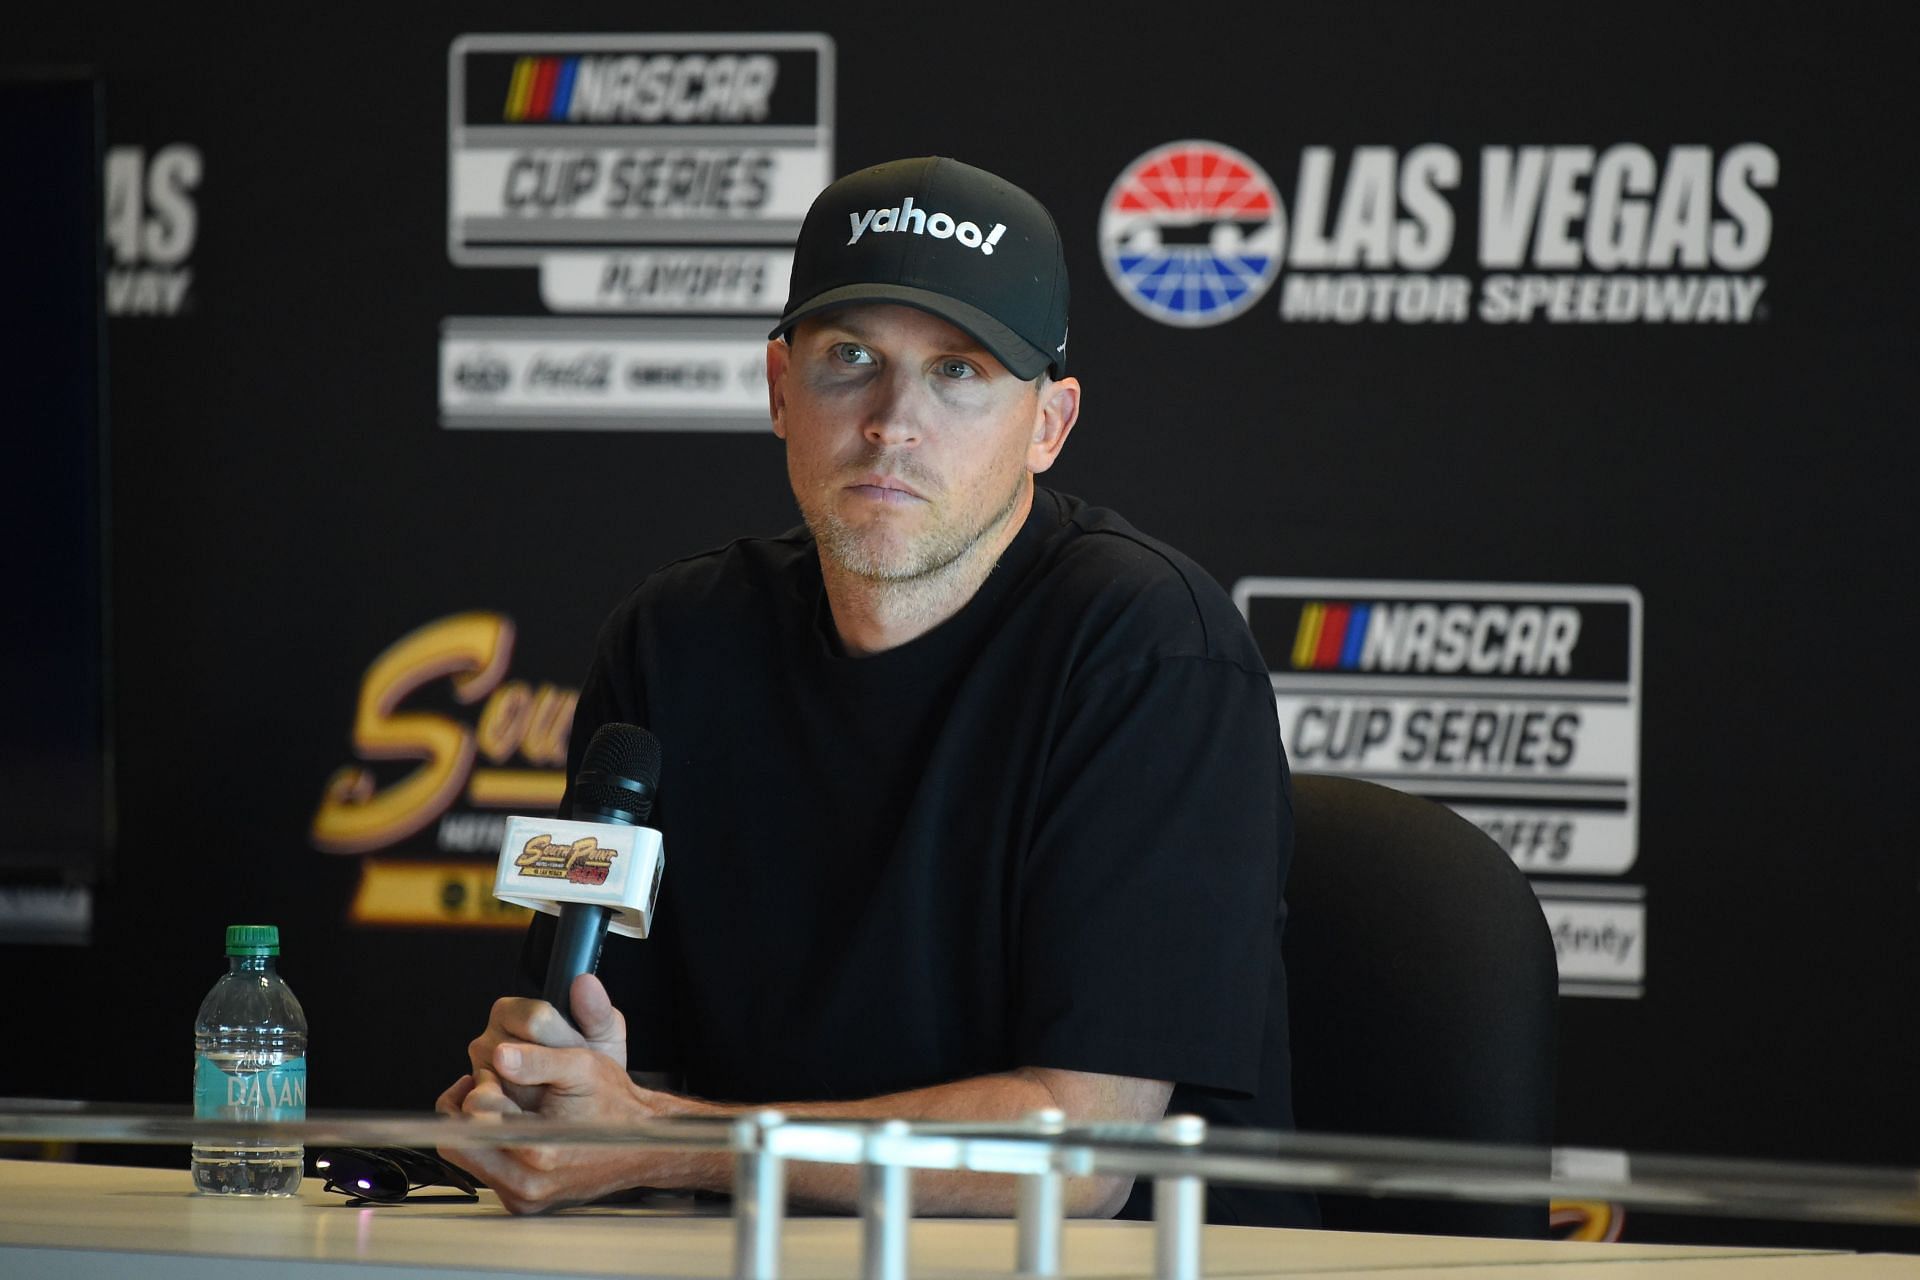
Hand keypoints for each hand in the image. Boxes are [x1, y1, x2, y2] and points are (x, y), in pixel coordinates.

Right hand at [435, 974, 628, 1116]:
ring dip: (541, 1093)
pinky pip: (499, 1110)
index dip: (564, 1039)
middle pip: (520, 1052)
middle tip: (567, 1075)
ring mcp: (479, 1076)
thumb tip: (584, 981)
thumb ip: (596, 1010)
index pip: (536, 1019)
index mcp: (509, 1012)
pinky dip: (525, 1113)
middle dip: (554, 1066)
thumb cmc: (591, 1064)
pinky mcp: (479, 1108)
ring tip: (555, 1092)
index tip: (577, 1050)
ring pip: (510, 1084)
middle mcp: (486, 1042)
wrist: (587, 1107)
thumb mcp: (603, 1035)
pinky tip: (541, 1112)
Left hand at [435, 975, 706, 1212]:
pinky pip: (486, 1174)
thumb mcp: (583, 1065)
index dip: (479, 1085)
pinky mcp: (524, 1204)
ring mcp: (524, 1197)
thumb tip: (500, 1056)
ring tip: (503, 1104)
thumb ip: (538, 1059)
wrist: (643, 1143)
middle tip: (494, 1086)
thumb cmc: (614, 1104)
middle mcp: (527, 1182)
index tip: (498, 1073)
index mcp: (538, 1149)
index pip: (472, 1115)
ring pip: (467, 1159)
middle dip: (469, 1108)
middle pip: (458, 1142)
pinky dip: (490, 1147)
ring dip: (476, 1128)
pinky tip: (513, 1127)